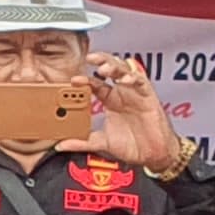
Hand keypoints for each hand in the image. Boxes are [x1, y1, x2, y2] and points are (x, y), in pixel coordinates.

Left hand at [68, 53, 185, 174]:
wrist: (153, 156)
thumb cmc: (133, 146)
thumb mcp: (102, 143)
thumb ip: (82, 142)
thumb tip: (60, 145)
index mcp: (111, 101)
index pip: (96, 84)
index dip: (85, 80)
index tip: (74, 80)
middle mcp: (122, 94)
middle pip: (111, 69)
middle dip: (101, 61)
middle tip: (89, 59)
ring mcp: (135, 93)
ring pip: (125, 70)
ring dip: (115, 66)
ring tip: (104, 68)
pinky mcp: (148, 97)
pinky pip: (141, 81)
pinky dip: (133, 77)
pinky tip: (125, 79)